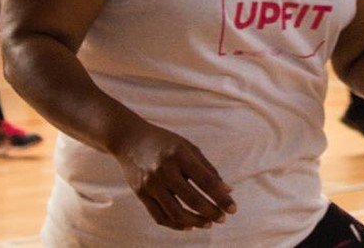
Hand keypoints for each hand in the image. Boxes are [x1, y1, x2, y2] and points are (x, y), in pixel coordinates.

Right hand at [112, 121, 236, 230]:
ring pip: (176, 213)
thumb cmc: (165, 143)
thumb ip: (207, 169)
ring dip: (196, 222)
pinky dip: (176, 224)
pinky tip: (189, 225)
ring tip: (208, 223)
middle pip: (192, 200)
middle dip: (211, 212)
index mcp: (179, 155)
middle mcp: (164, 170)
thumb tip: (228, 191)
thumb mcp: (188, 148)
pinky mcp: (140, 194)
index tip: (233, 209)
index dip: (221, 198)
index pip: (206, 181)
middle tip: (222, 218)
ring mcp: (150, 184)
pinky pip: (160, 216)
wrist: (130, 139)